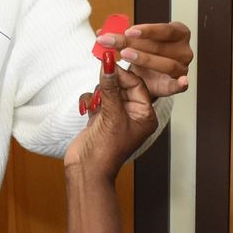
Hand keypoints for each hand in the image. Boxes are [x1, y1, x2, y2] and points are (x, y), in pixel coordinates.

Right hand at [65, 64, 159, 179]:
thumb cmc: (106, 150)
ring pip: (107, 90)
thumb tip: (108, 62)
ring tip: (95, 106)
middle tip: (99, 76)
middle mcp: (133, 114)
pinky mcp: (100, 118)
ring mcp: (116, 115)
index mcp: (145, 115)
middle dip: (109, 84)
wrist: (86, 170)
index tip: (108, 62)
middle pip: (122, 85)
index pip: (137, 84)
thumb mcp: (111, 114)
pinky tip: (87, 110)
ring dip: (98, 94)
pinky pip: (96, 99)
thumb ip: (110, 87)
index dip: (122, 74)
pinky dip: (90, 102)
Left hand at [100, 21, 192, 101]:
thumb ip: (122, 36)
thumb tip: (101, 33)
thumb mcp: (135, 41)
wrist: (149, 73)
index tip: (128, 31)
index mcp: (178, 33)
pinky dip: (181, 83)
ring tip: (125, 55)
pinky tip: (182, 81)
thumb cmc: (146, 53)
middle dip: (134, 43)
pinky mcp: (176, 84)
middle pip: (160, 46)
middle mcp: (183, 49)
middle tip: (113, 42)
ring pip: (167, 64)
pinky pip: (180, 85)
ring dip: (145, 59)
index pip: (165, 30)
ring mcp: (182, 67)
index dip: (148, 30)